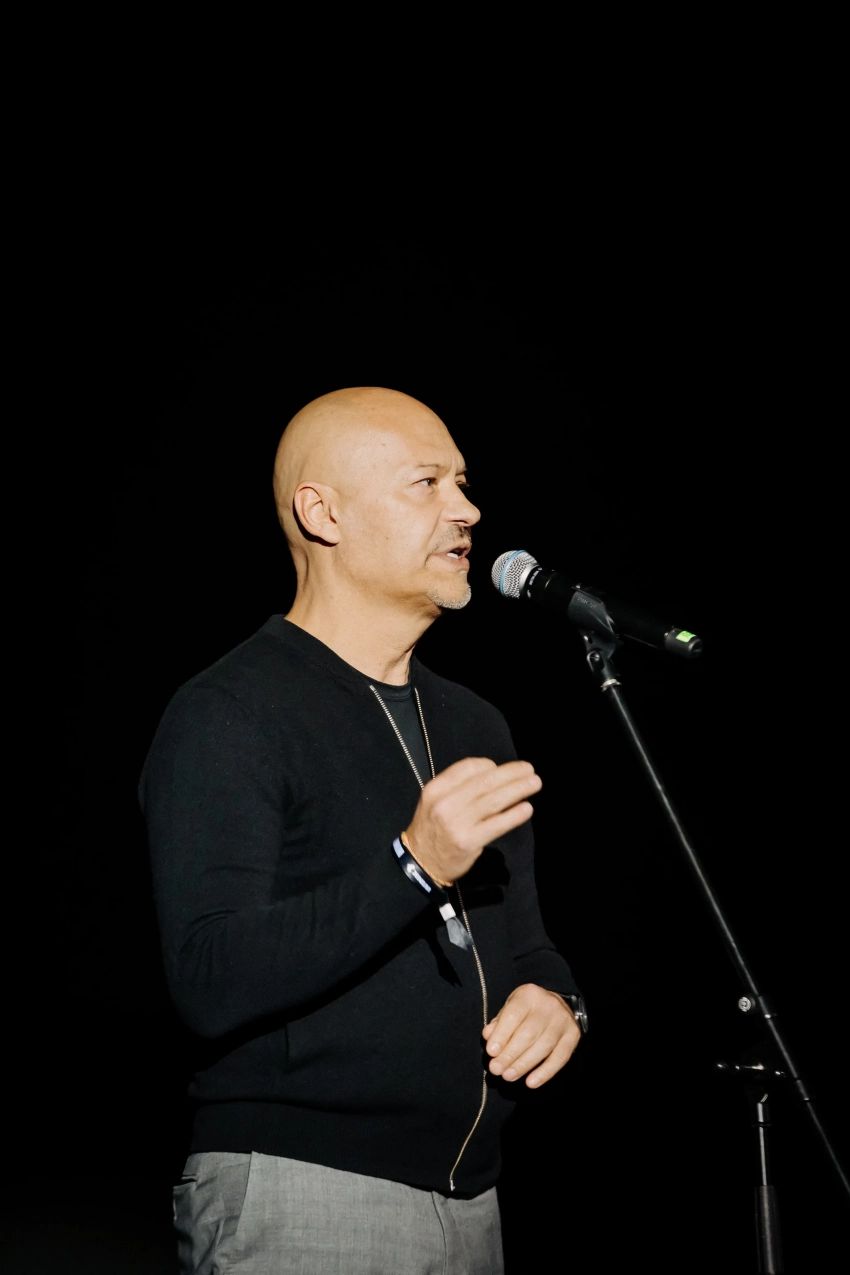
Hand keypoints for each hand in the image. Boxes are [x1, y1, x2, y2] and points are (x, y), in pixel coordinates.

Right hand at [405, 758, 540, 883]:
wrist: (419, 862)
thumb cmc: (432, 828)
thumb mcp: (434, 800)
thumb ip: (457, 786)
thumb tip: (493, 773)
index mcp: (436, 788)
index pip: (468, 767)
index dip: (490, 765)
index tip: (501, 769)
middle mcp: (446, 803)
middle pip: (485, 782)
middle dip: (511, 774)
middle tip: (530, 769)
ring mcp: (457, 823)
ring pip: (494, 801)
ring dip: (518, 790)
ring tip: (534, 783)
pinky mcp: (469, 842)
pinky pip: (497, 824)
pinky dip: (514, 815)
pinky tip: (527, 808)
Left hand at [483, 984, 580, 1087]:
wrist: (557, 1003)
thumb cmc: (527, 1009)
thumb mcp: (511, 1007)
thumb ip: (499, 1022)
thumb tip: (488, 1037)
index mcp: (529, 995)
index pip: (513, 1016)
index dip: (502, 1035)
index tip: (491, 1052)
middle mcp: (548, 1006)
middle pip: (528, 1034)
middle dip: (510, 1054)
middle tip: (496, 1069)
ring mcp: (563, 1021)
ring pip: (543, 1047)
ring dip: (524, 1065)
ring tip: (508, 1076)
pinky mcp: (573, 1036)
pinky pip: (560, 1058)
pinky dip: (545, 1072)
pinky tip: (531, 1082)